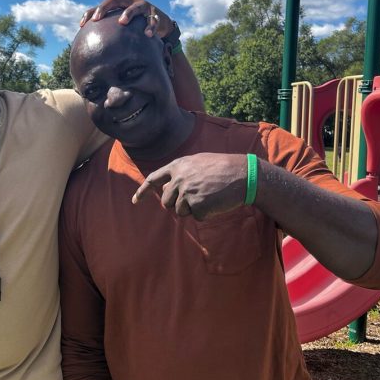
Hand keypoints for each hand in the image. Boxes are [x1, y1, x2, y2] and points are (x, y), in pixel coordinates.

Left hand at [80, 0, 175, 38]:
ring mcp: (143, 6)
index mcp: (120, 4)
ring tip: (123, 21)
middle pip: (114, 0)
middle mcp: (130, 2)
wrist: (161, 23)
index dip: (91, 12)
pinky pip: (153, 20)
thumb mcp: (124, 29)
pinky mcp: (156, 13)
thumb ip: (112, 34)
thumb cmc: (137, 28)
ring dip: (128, 13)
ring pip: (135, 7)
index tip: (82, 25)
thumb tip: (93, 53)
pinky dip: (150, 27)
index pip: (102, 6)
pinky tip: (147, 35)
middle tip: (97, 19)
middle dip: (104, 8)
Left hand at [132, 153, 247, 219]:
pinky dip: (206, 213)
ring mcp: (187, 192)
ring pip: (180, 211)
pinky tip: (216, 202)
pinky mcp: (197, 205)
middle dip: (177, 204)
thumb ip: (180, 173)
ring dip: (193, 209)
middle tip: (197, 197)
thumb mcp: (198, 162)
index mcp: (178, 166)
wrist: (244, 174)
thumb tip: (165, 189)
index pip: (153, 179)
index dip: (143, 191)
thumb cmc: (223, 167)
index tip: (135, 200)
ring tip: (209, 196)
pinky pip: (196, 217)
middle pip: (166, 201)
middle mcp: (179, 179)